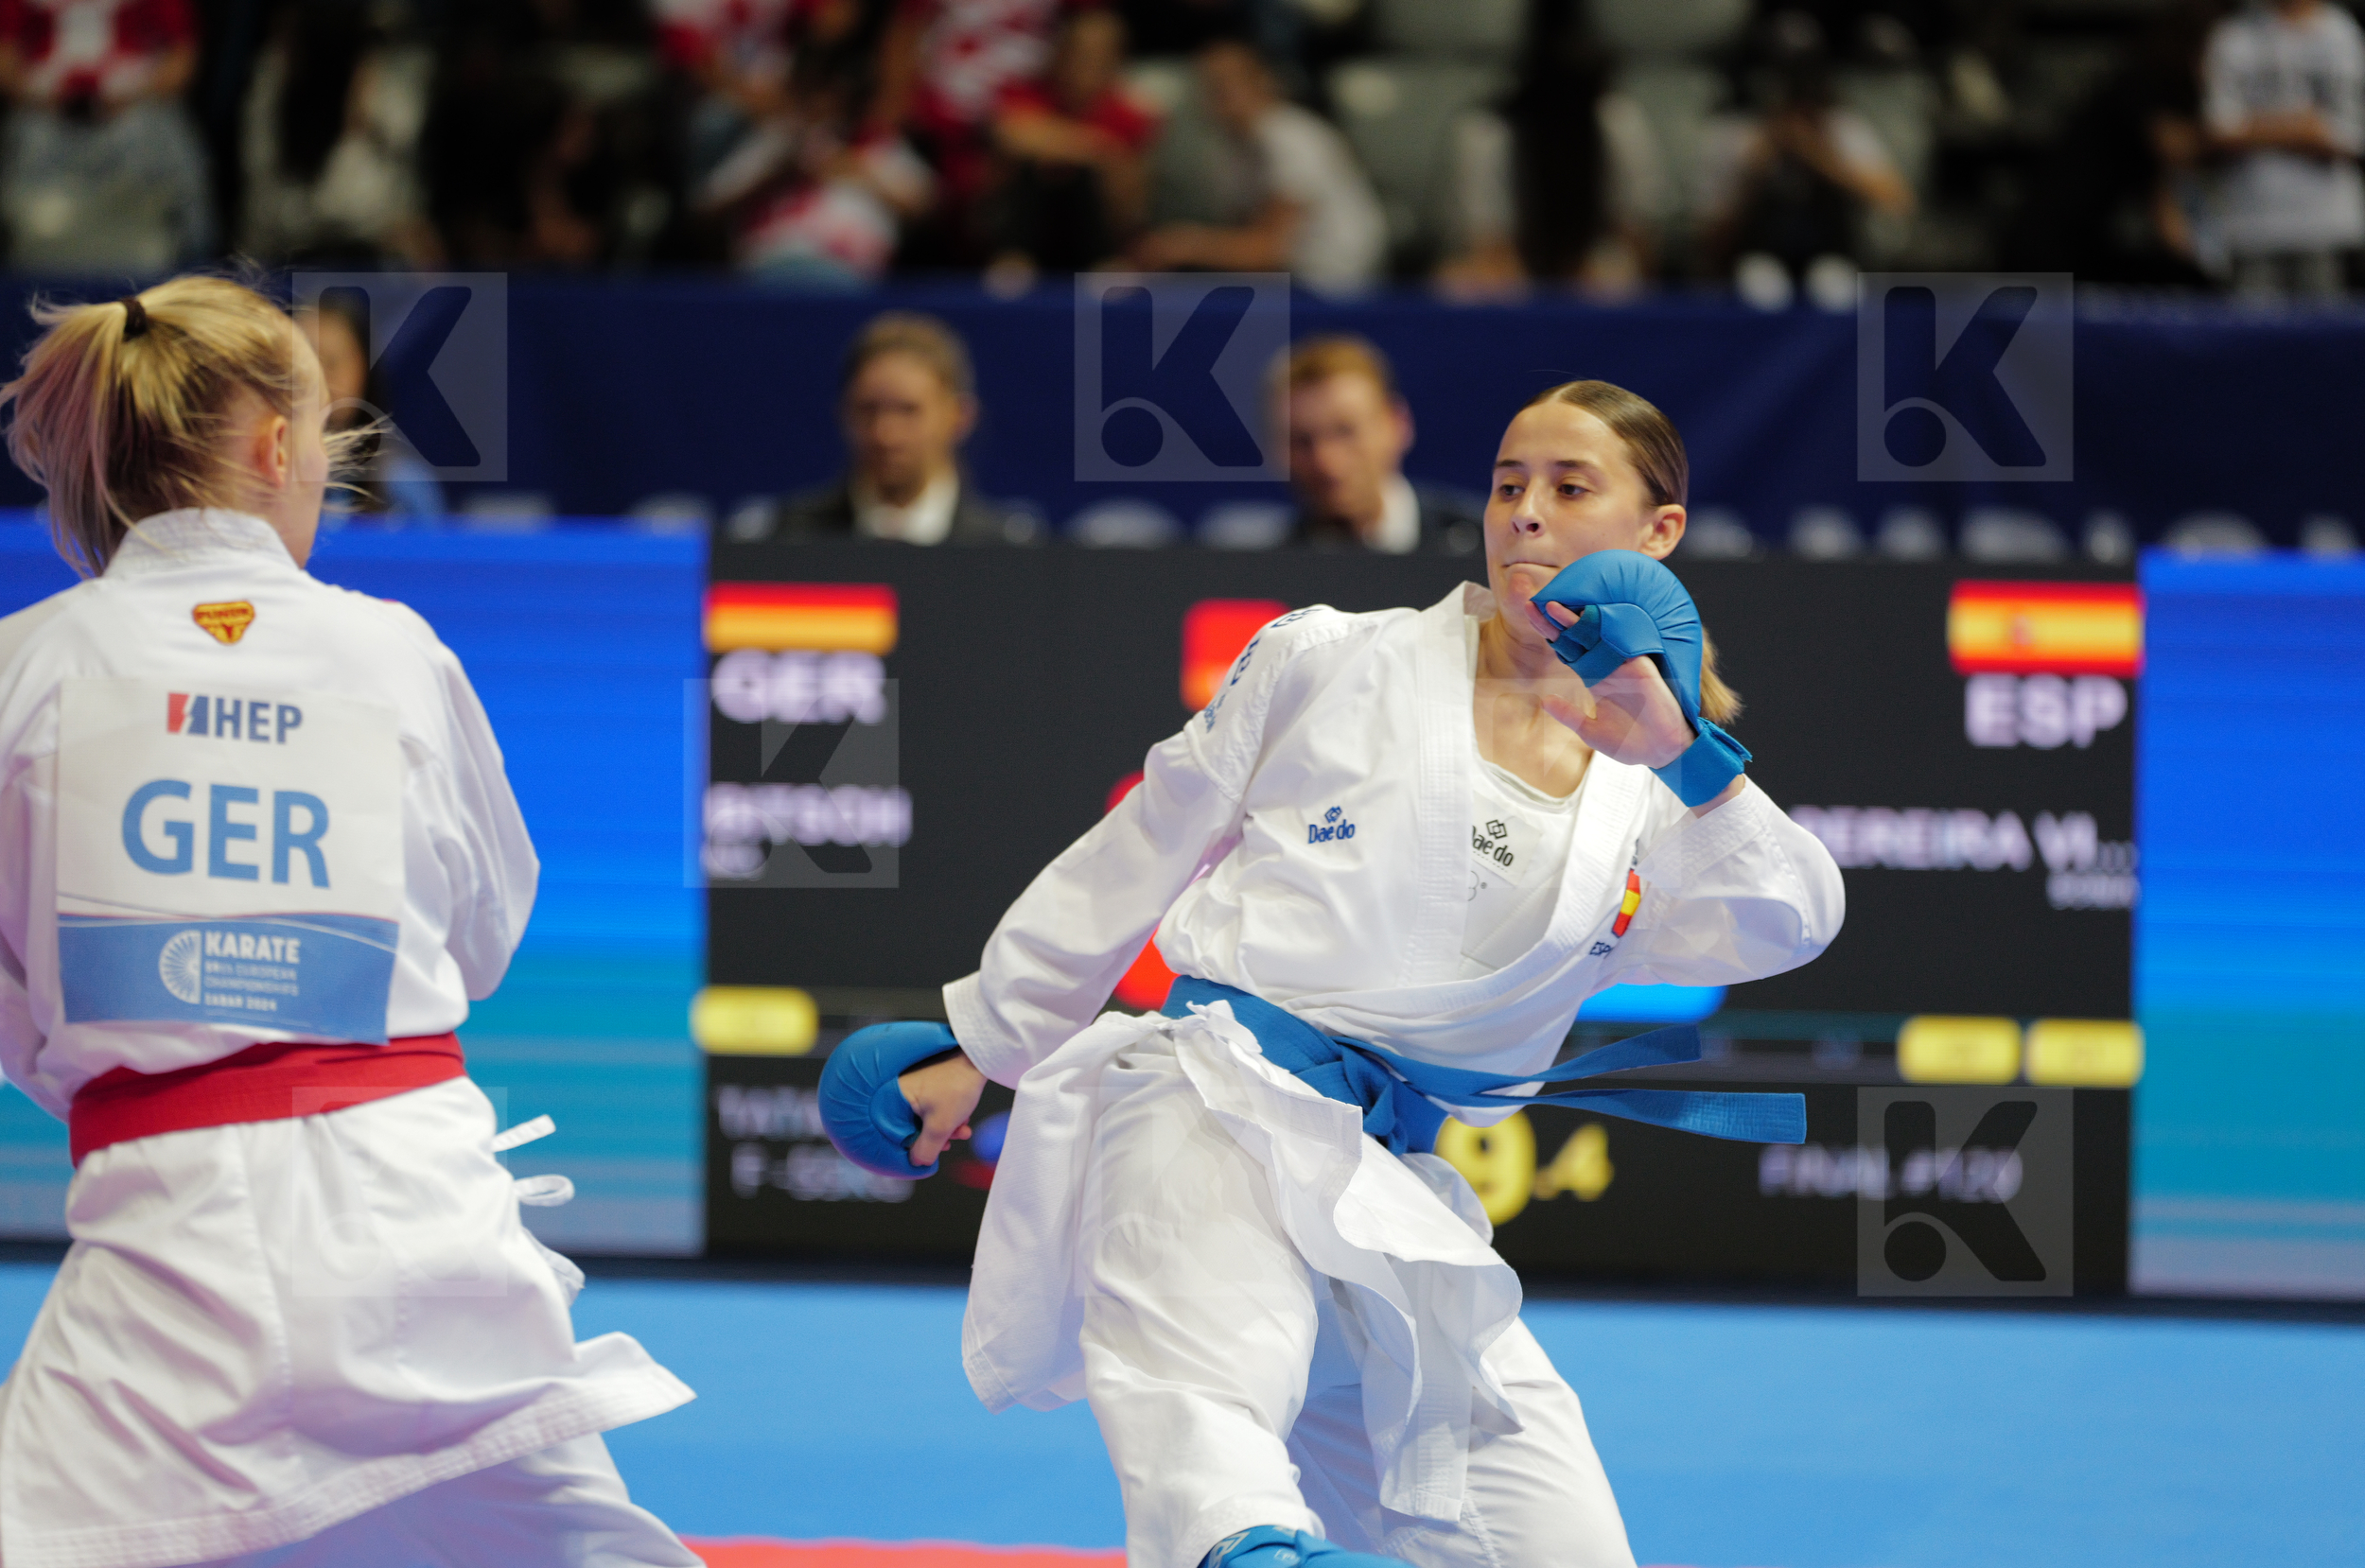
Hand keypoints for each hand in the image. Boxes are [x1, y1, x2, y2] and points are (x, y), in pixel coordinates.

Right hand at [900, 1050, 986, 1166]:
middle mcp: (898, 1094)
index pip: (896, 1136)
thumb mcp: (941, 1126)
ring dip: (946, 1129)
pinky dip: (947, 1116)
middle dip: (938, 1138)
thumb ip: (926, 1150)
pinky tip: (962, 1118)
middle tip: (955, 1139)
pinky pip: (931, 1109)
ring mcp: (911, 1088)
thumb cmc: (956, 1086)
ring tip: (963, 1129)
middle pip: (912, 1128)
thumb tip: (918, 1163)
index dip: (917, 1148)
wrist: (976, 1059)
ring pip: (925, 1120)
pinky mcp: (924, 1085)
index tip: (934, 1153)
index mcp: (893, 1101)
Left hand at [1530, 600, 1693, 767]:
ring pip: (1596, 636)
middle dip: (1554, 622)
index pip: (1567, 651)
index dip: (1550, 635)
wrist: (1662, 753)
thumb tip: (1544, 701)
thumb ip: (1568, 715)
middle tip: (1531, 605)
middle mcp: (1606, 667)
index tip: (1530, 618)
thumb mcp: (1591, 731)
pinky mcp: (1640, 667)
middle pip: (1576, 638)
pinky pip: (1623, 643)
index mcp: (1594, 679)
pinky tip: (1589, 614)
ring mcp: (1623, 665)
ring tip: (1552, 606)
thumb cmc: (1629, 744)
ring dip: (1575, 620)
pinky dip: (1607, 629)